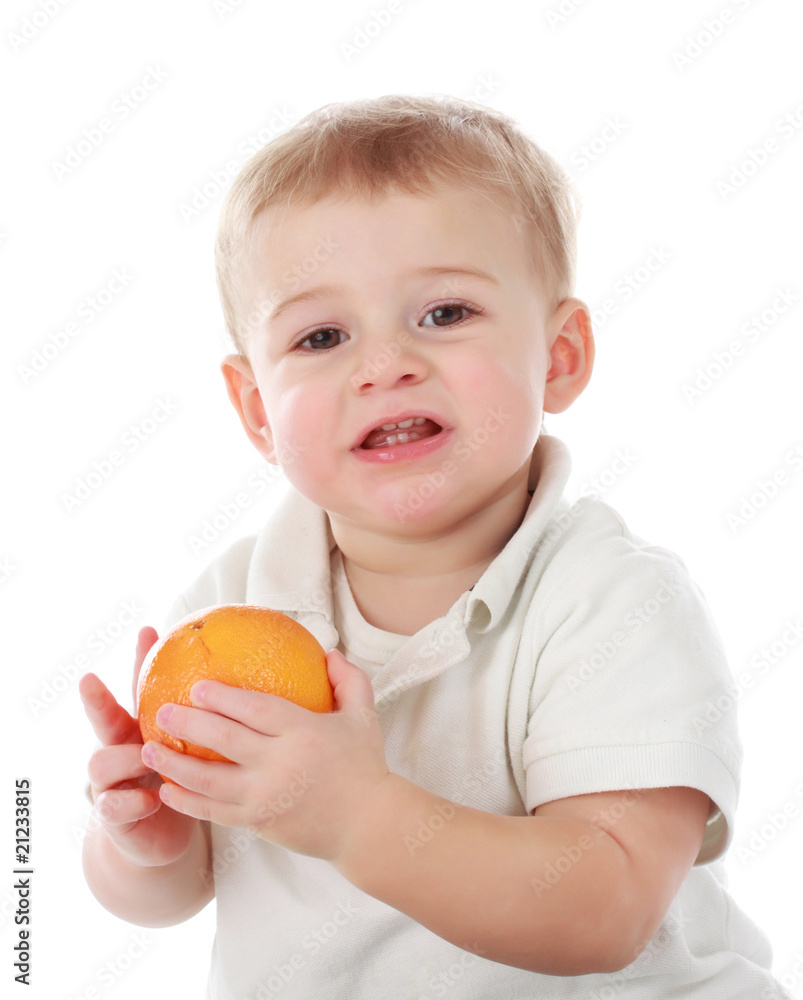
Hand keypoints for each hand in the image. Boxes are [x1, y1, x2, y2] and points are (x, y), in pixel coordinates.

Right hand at [79, 626, 199, 867]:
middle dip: (96, 699)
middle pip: (104, 719)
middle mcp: (120, 749)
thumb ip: (215, 720)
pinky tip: (152, 800)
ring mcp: (111, 782)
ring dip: (124, 757)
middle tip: (90, 680)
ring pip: (102, 761)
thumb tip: (255, 677)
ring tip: (145, 756)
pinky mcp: (114, 815)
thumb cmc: (186, 783)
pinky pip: (114, 806)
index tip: (149, 630)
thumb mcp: (197, 750)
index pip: (141, 688)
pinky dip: (132, 801)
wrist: (160, 838)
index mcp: (143, 728)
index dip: (141, 660)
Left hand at [143, 649, 389, 862]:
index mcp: (303, 733)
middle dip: (187, 724)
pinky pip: (214, 812)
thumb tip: (329, 652)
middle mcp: (280, 764)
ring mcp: (265, 797)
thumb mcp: (363, 717)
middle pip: (224, 740)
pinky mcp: (258, 823)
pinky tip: (166, 790)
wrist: (367, 827)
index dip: (223, 697)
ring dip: (174, 764)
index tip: (197, 686)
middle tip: (161, 711)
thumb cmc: (364, 766)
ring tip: (148, 749)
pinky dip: (187, 801)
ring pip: (209, 780)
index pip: (255, 710)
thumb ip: (349, 681)